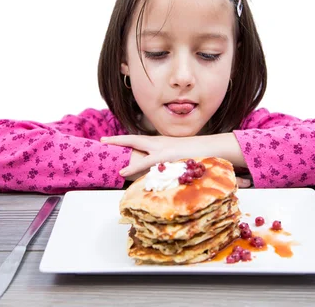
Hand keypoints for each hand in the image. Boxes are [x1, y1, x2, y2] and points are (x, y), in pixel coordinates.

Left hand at [100, 135, 251, 187]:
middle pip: (134, 139)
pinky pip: (152, 166)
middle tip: (102, 141)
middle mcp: (159, 143)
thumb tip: (151, 168)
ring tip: (118, 171)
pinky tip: (128, 175)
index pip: (137, 139)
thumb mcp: (175, 152)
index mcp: (159, 141)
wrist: (211, 147)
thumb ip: (162, 158)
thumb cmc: (194, 152)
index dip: (123, 139)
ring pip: (141, 156)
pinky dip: (139, 170)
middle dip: (118, 141)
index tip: (108, 139)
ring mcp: (164, 151)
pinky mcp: (170, 159)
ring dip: (129, 164)